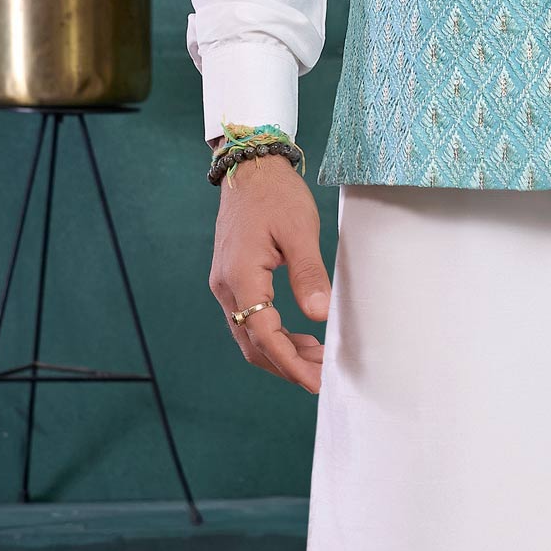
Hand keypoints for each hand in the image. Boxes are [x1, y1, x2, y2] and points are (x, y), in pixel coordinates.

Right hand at [209, 155, 329, 393]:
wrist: (249, 168)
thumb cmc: (276, 194)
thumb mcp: (300, 231)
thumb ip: (308, 275)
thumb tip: (320, 316)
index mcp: (240, 277)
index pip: (265, 335)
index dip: (291, 364)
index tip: (317, 382)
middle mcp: (226, 287)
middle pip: (253, 344)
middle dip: (288, 365)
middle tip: (324, 377)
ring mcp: (226, 284)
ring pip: (250, 335)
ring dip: (283, 353)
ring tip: (319, 360)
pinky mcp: (233, 279)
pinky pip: (251, 319)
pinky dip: (275, 335)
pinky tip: (302, 338)